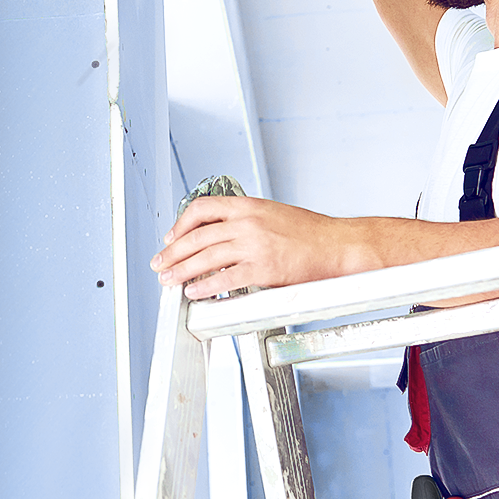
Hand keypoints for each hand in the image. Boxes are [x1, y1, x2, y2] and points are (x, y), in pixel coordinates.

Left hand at [149, 196, 348, 298]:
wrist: (339, 245)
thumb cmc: (312, 233)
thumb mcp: (273, 214)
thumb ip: (246, 221)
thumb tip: (220, 235)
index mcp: (248, 206)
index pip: (201, 208)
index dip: (180, 224)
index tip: (171, 237)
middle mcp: (248, 223)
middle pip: (196, 236)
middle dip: (172, 253)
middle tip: (159, 264)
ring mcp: (254, 246)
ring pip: (205, 258)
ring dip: (181, 271)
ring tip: (169, 280)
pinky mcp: (264, 269)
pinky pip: (225, 280)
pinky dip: (205, 287)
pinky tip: (196, 292)